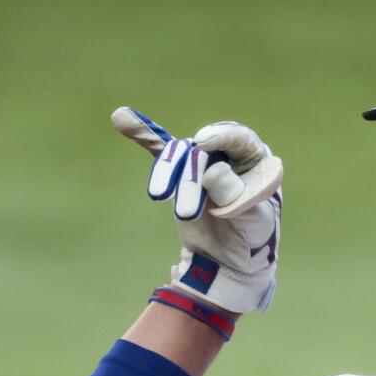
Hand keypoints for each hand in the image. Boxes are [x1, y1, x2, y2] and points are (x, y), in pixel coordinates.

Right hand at [111, 106, 282, 312]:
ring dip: (167, 174)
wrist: (229, 258)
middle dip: (190, 178)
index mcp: (255, 159)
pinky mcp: (180, 173)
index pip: (240, 140)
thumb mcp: (253, 219)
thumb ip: (236, 197)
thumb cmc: (252, 235)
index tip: (204, 143)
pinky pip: (162, 152)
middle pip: (203, 152)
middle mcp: (228, 154)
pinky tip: (120, 117)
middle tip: (186, 213)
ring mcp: (202, 162)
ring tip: (159, 195)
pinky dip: (143, 137)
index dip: (222, 138)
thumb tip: (213, 172)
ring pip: (180, 158)